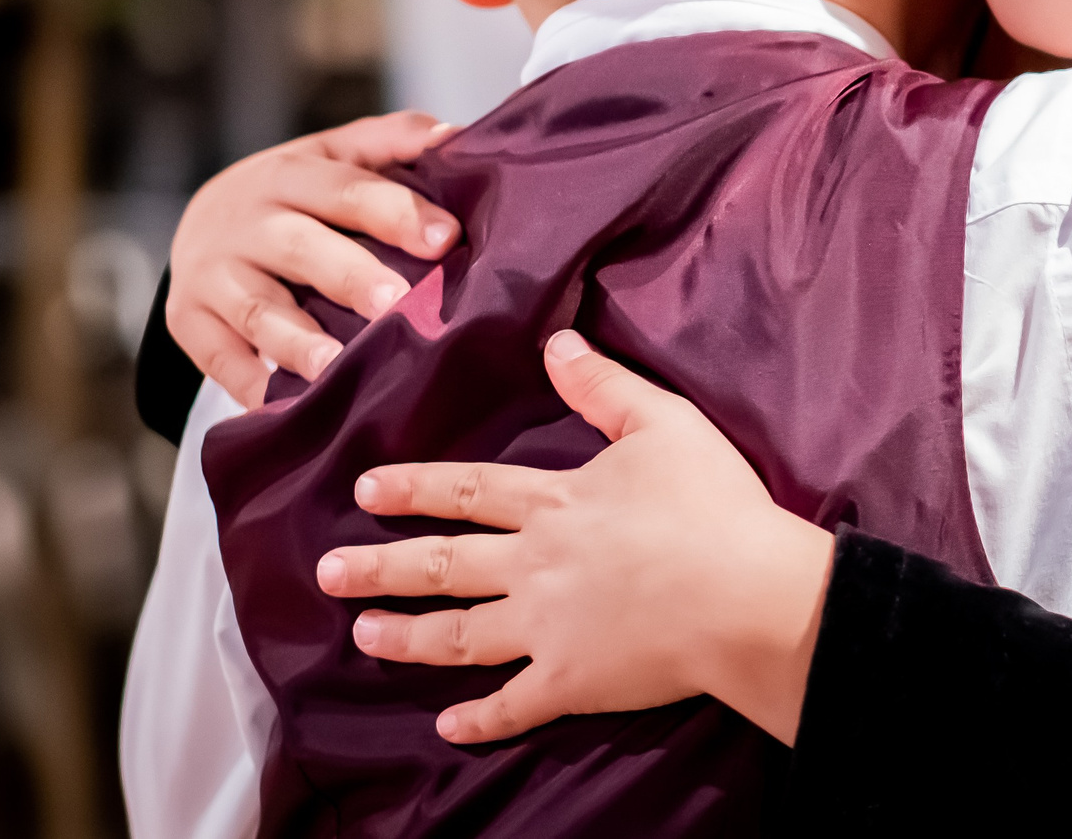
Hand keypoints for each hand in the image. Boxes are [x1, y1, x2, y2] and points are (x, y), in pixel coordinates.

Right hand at [167, 111, 461, 404]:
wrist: (205, 223)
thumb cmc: (300, 193)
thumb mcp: (340, 154)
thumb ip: (398, 140)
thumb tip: (460, 137)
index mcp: (293, 174)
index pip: (347, 189)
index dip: (395, 212)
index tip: (445, 239)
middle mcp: (248, 221)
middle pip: (300, 247)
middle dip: (349, 276)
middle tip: (396, 303)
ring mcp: (212, 274)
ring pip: (256, 309)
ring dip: (296, 340)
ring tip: (335, 367)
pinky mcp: (188, 322)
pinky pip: (219, 358)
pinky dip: (249, 385)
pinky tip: (284, 407)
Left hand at [317, 331, 832, 745]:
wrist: (743, 594)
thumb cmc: (711, 505)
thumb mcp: (664, 424)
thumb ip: (605, 387)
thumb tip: (555, 345)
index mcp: (554, 503)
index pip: (469, 491)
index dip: (415, 488)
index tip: (364, 489)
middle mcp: (534, 565)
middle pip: (444, 564)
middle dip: (381, 567)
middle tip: (328, 572)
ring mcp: (546, 629)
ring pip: (459, 634)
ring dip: (407, 636)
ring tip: (363, 637)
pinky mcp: (571, 682)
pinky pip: (514, 705)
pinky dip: (479, 719)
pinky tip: (447, 726)